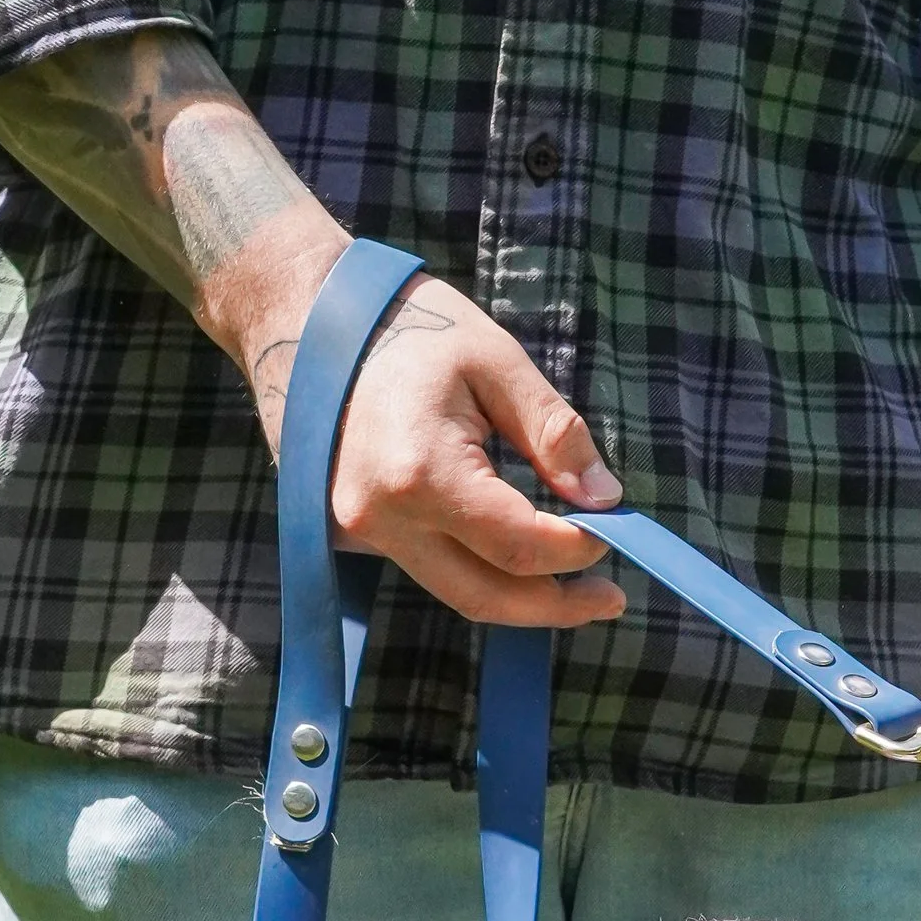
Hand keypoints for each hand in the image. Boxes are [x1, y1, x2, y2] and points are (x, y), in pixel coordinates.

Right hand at [210, 206, 627, 634]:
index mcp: (421, 474)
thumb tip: (605, 499)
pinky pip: (423, 564)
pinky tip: (511, 546)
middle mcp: (379, 519)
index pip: (518, 547)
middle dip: (554, 605)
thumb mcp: (497, 362)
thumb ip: (554, 434)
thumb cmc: (407, 326)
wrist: (304, 315)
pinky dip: (473, 565)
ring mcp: (353, 531)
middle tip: (610, 598)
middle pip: (483, 596)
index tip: (616, 532)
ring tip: (573, 577)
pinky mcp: (345, 530)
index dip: (578, 550)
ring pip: (452, 588)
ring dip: (516, 590)